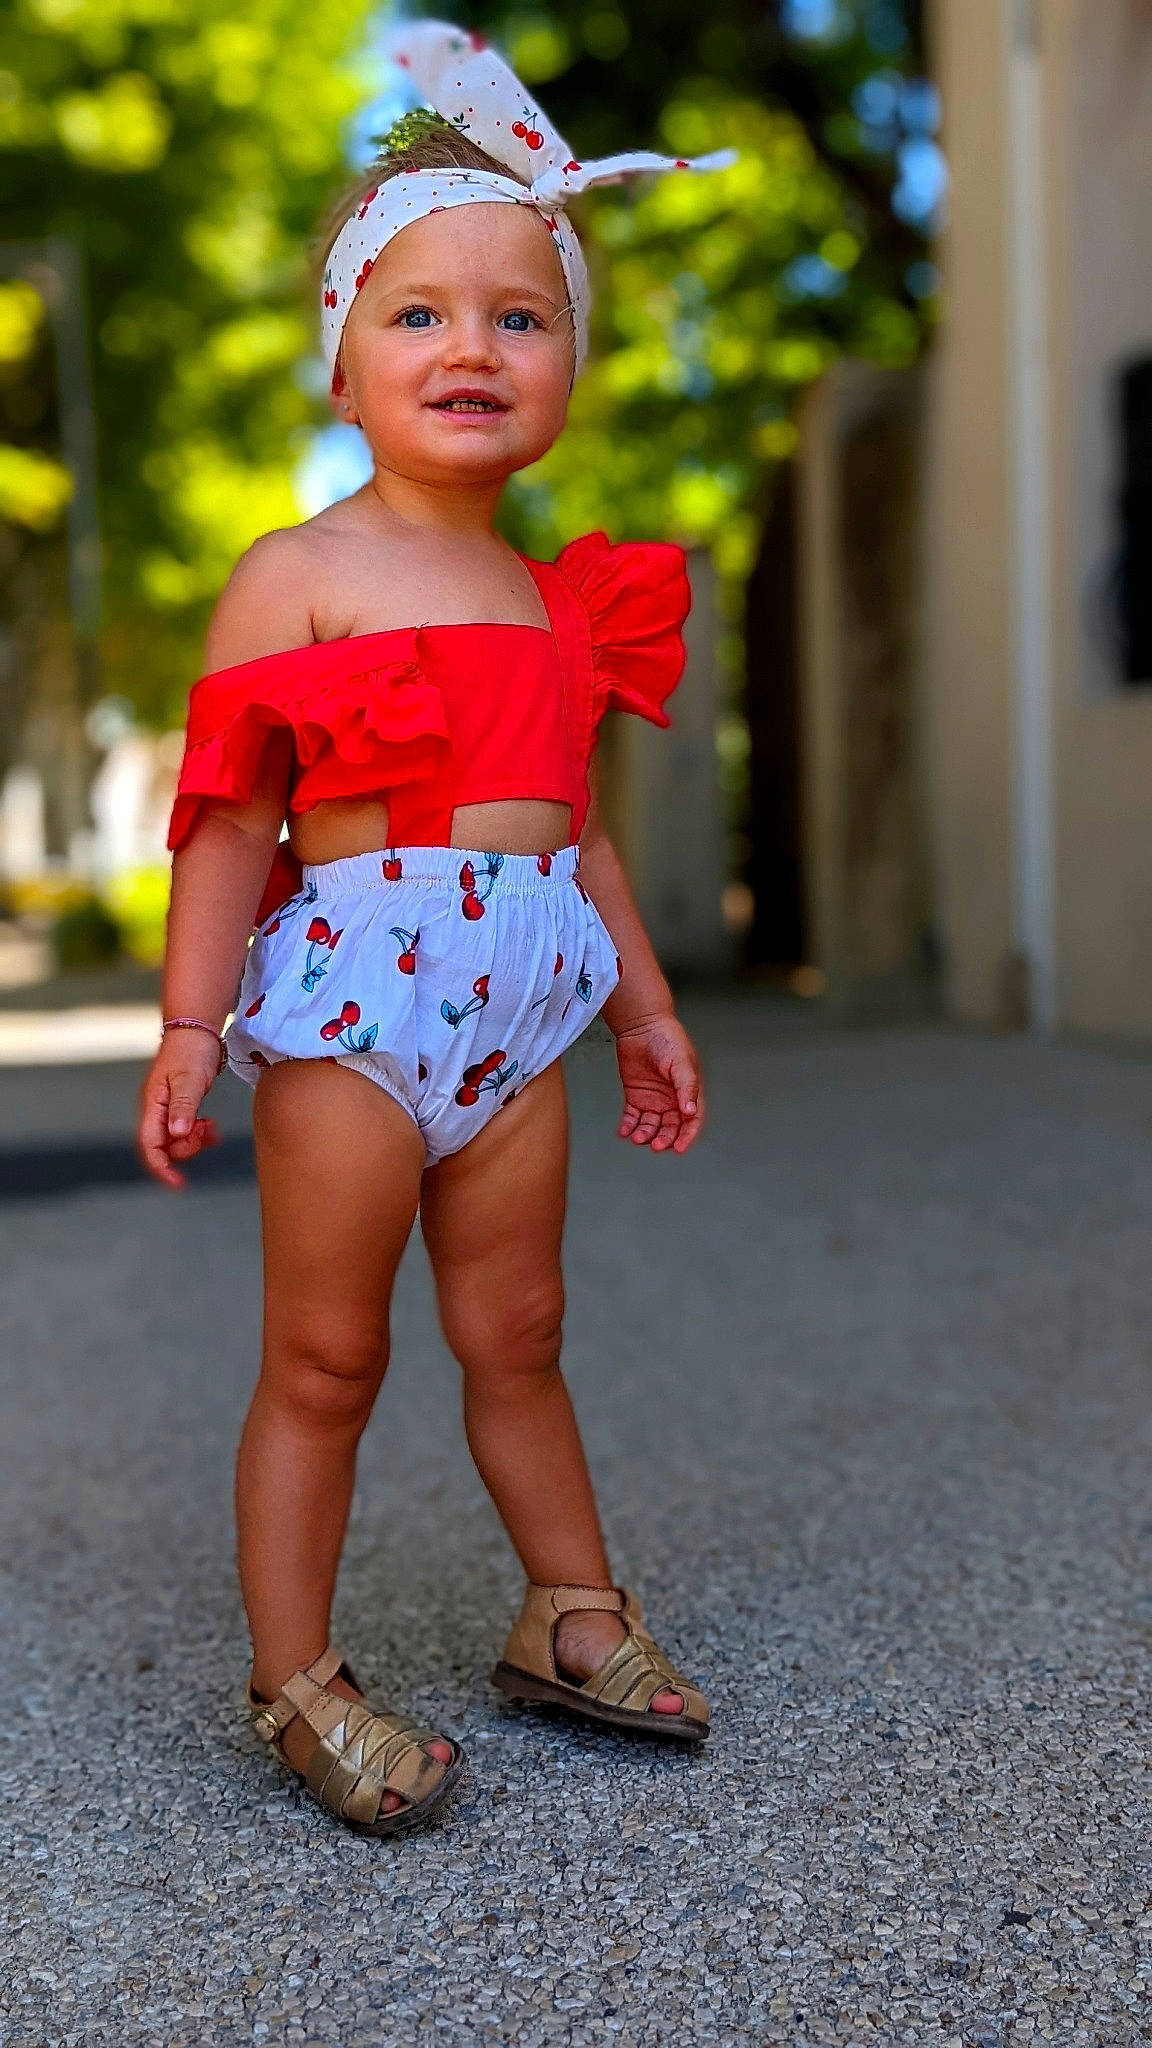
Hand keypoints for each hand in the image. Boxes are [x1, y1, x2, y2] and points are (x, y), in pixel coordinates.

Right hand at [136, 1033, 222, 1189]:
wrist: (196, 1030)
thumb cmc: (192, 1050)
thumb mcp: (190, 1078)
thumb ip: (183, 1106)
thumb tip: (177, 1134)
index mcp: (152, 1105)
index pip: (149, 1145)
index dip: (161, 1168)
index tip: (178, 1183)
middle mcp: (155, 1110)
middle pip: (165, 1147)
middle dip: (187, 1148)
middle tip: (208, 1130)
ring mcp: (166, 1109)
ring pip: (176, 1140)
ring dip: (194, 1141)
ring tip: (211, 1125)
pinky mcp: (178, 1106)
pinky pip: (184, 1130)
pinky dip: (198, 1133)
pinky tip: (210, 1126)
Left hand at [613, 1012, 703, 1154]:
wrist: (641, 1025)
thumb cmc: (667, 1039)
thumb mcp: (682, 1062)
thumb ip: (687, 1087)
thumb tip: (690, 1111)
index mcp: (688, 1092)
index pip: (691, 1121)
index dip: (687, 1136)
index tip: (678, 1148)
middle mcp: (671, 1099)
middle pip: (670, 1127)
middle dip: (664, 1139)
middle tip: (657, 1145)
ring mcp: (653, 1099)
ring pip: (651, 1126)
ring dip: (645, 1134)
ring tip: (637, 1137)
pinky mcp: (635, 1096)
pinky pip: (632, 1117)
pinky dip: (628, 1126)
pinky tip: (624, 1132)